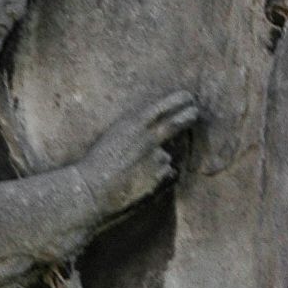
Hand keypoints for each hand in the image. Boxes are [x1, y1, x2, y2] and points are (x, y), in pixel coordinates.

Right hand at [81, 91, 200, 217]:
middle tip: (195, 113)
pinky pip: (164, 174)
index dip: (177, 101)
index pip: (162, 108)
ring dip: (157, 161)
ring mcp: (156, 158)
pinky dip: (157, 176)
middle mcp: (148, 138)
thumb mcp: (114, 137)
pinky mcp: (159, 177)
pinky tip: (139, 182)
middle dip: (188, 116)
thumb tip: (151, 127)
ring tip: (135, 171)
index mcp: (132, 125)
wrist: (92, 190)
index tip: (188, 97)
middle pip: (175, 123)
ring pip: (164, 156)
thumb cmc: (97, 163)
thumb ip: (135, 131)